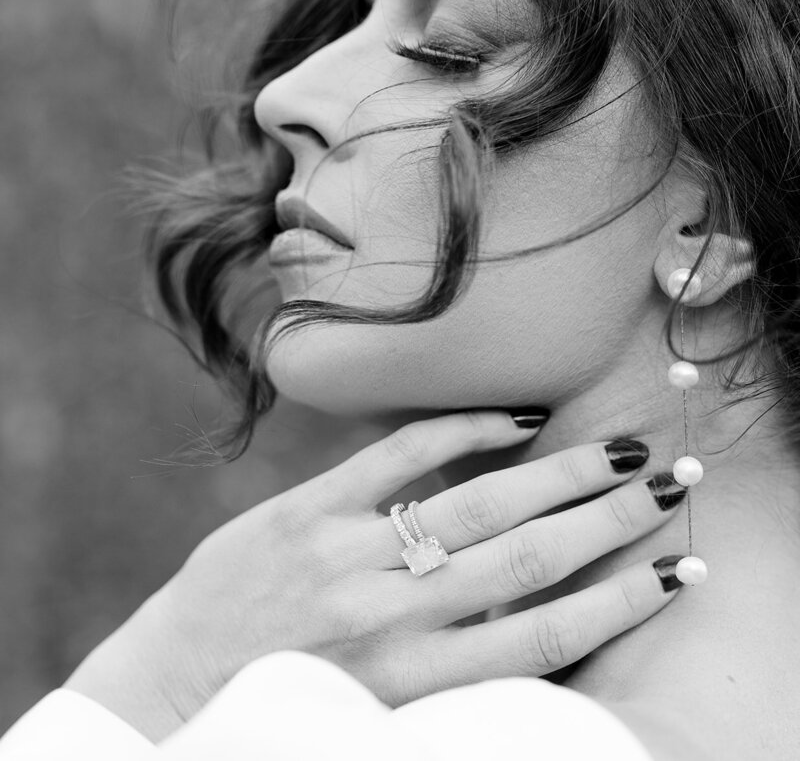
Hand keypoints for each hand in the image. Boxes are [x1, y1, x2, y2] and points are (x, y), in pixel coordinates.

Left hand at [64, 411, 683, 740]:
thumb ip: (449, 668)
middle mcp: (396, 618)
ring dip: (559, 473)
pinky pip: (398, 456)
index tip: (672, 569)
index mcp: (418, 682)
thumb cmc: (283, 710)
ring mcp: (351, 554)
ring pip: (478, 503)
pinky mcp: (308, 509)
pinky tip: (511, 417)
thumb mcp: (378, 711)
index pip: (545, 636)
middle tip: (669, 484)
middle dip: (609, 519)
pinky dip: (460, 430)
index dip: (618, 600)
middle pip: (529, 558)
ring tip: (619, 449)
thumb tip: (530, 615)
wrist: (172, 691)